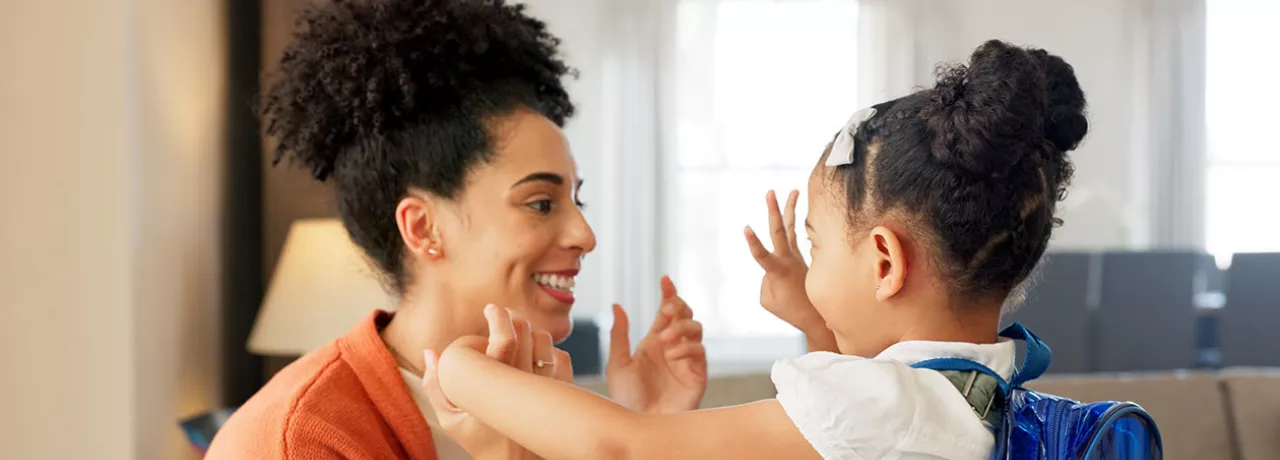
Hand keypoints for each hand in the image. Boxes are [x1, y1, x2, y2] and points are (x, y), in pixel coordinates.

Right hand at [424, 305, 569, 459]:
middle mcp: (524, 382)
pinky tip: (534, 356)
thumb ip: (435, 385)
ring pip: (544, 339)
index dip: (498, 316)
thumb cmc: (481, 441)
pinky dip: (549, 351)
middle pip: (525, 330)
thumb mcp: (451, 420)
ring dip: (530, 332)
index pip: (504, 338)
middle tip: (500, 316)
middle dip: (512, 317)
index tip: (490, 309)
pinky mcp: (560, 392)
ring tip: (516, 335)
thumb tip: (429, 351)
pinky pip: (561, 357)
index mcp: (494, 386)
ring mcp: (545, 386)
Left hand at [606, 276, 708, 413]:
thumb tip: (617, 305)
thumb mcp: (617, 363)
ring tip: (663, 339)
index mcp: (654, 341)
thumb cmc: (626, 398)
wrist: (639, 424)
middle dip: (677, 306)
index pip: (666, 311)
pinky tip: (671, 355)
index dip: (668, 294)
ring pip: (695, 328)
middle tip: (664, 310)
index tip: (664, 280)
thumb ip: (619, 334)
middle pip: (685, 314)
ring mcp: (686, 359)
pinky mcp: (697, 374)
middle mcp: (673, 347)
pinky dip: (686, 348)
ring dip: (680, 327)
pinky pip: (699, 352)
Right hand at [744, 190, 824, 333]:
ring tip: (794, 191)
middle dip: (774, 211)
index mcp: (778, 272)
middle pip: (779, 232)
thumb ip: (766, 280)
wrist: (816, 316)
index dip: (753, 243)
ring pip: (791, 228)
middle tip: (770, 192)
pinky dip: (793, 223)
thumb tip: (772, 267)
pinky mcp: (800, 257)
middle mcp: (789, 260)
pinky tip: (796, 212)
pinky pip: (794, 236)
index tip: (746, 227)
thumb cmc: (789, 309)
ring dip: (791, 208)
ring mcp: (797, 256)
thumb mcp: (768, 299)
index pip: (762, 255)